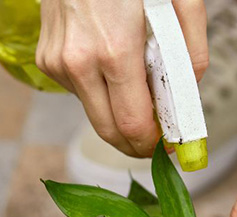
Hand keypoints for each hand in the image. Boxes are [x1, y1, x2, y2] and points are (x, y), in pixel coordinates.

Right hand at [36, 0, 208, 157]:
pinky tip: (109, 62)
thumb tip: (189, 92)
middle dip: (135, 142)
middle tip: (156, 137)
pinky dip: (99, 89)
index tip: (167, 145)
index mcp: (114, 51)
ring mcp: (57, 62)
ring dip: (117, 112)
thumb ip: (190, 51)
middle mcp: (78, 63)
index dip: (153, 143)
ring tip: (136, 85)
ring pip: (93, 113)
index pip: (133, 125)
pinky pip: (78, 91)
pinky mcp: (46, 58)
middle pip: (109, 132)